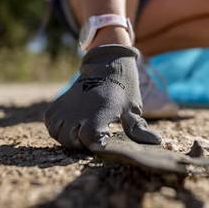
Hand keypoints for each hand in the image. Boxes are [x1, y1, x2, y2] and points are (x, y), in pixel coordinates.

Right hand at [44, 45, 161, 149]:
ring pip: (59, 134)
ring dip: (69, 137)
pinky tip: (72, 124)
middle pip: (72, 141)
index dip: (97, 145)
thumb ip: (139, 129)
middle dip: (82, 143)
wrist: (106, 64)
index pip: (90, 140)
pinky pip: (51, 124)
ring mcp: (66, 106)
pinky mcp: (57, 104)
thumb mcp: (133, 108)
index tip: (104, 140)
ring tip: (83, 130)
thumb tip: (157, 143)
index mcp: (100, 112)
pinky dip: (58, 128)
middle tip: (95, 134)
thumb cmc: (123, 88)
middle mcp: (79, 110)